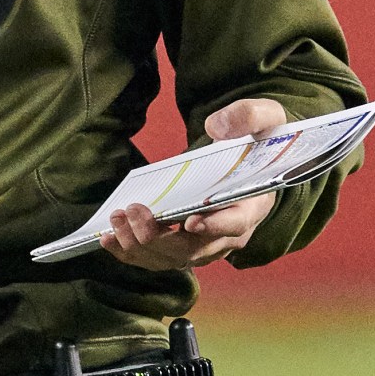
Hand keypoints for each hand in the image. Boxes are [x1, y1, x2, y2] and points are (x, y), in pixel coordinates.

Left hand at [100, 98, 292, 270]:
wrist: (252, 159)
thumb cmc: (259, 141)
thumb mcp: (266, 119)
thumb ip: (248, 117)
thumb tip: (216, 127)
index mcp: (252, 205)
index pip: (234, 224)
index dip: (213, 226)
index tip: (190, 221)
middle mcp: (229, 234)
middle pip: (193, 248)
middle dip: (158, 236)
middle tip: (132, 210)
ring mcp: (206, 244)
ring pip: (172, 258)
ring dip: (139, 246)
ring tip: (115, 221)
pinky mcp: (185, 245)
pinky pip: (157, 258)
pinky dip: (131, 252)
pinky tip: (108, 238)